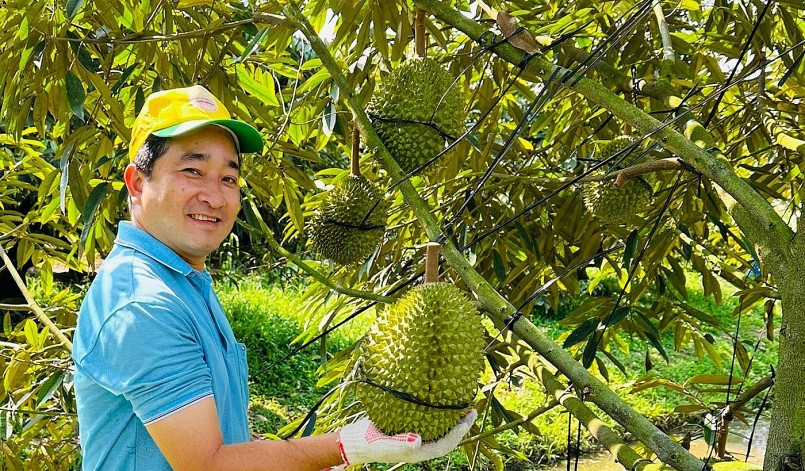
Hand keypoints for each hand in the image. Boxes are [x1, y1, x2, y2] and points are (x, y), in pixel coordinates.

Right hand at [336, 409, 476, 466]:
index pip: (444, 444)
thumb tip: (418, 441)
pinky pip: (427, 422)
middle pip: (445, 437)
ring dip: (450, 418)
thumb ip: (400, 445)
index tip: (467, 417)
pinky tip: (438, 402)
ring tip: (459, 404)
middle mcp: (418, 446)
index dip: (458, 432)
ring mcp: (413, 437)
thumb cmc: (367, 443)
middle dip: (460, 425)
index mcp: (417, 452)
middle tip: (470, 408)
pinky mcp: (406, 427)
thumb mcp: (383, 444)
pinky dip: (436, 413)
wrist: (352, 440)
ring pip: (438, 429)